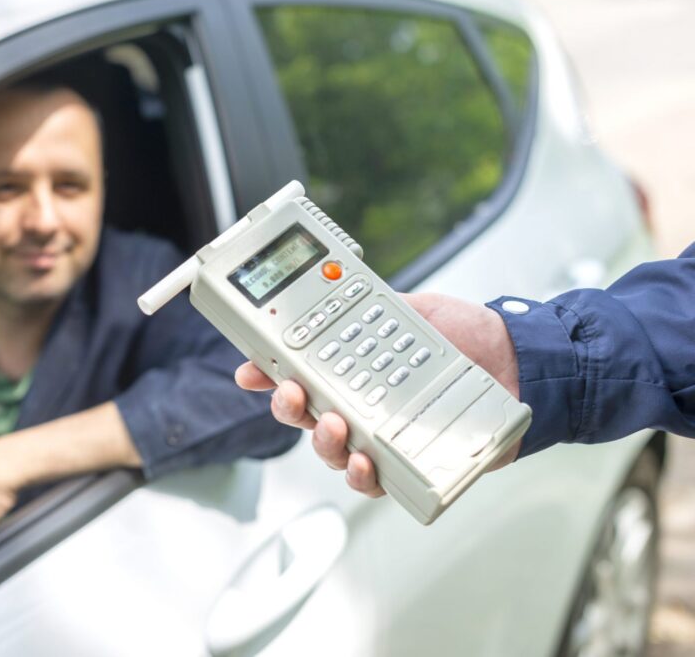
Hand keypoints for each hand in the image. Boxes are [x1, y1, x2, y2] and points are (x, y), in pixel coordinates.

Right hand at [235, 293, 521, 497]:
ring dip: (321, 441)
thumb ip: (368, 307)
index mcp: (353, 369)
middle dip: (288, 407)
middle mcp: (361, 406)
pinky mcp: (411, 464)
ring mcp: (383, 437)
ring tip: (332, 424)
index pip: (301, 374)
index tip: (251, 369)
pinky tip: (364, 462)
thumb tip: (328, 291)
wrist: (523, 360)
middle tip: (291, 393)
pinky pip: (376, 482)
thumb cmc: (469, 337)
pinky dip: (363, 476)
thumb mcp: (411, 308)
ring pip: (332, 451)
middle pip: (305, 416)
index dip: (270, 375)